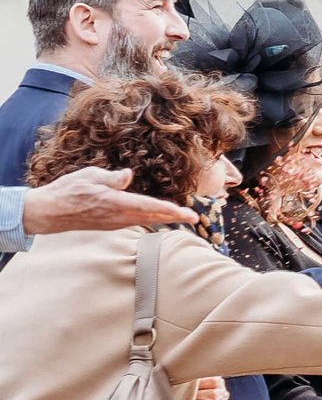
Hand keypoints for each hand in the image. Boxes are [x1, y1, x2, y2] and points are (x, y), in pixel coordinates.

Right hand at [21, 167, 191, 234]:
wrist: (49, 212)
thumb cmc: (67, 191)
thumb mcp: (89, 176)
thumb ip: (111, 178)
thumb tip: (128, 175)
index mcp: (115, 203)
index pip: (149, 207)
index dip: (170, 210)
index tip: (187, 212)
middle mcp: (118, 216)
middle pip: (153, 217)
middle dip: (174, 217)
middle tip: (194, 216)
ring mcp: (115, 222)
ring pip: (146, 221)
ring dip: (164, 218)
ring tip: (182, 216)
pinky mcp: (111, 224)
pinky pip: (136, 221)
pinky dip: (150, 219)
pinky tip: (158, 216)